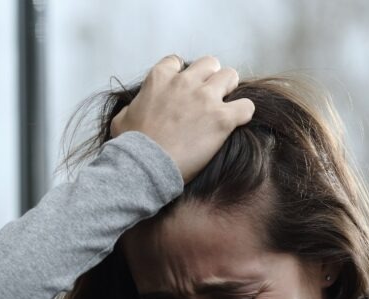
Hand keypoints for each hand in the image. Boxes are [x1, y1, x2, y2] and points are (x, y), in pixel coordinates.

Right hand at [110, 54, 254, 182]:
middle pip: (209, 64)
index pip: (177, 62)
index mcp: (160, 78)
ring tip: (224, 107)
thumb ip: (132, 108)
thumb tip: (133, 112)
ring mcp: (205, 99)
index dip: (183, 75)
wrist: (146, 166)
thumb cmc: (131, 147)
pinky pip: (246, 106)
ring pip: (231, 76)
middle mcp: (185, 82)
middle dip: (211, 78)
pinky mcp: (222, 119)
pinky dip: (244, 113)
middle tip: (209, 97)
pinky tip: (236, 123)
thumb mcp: (121, 119)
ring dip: (229, 90)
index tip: (184, 90)